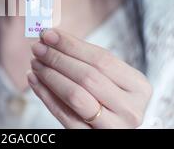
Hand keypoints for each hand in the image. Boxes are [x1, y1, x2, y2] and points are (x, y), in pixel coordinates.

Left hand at [28, 29, 152, 128]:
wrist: (115, 129)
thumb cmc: (112, 99)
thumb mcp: (111, 78)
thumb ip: (86, 59)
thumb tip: (52, 37)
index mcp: (139, 86)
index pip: (101, 59)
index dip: (71, 45)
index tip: (49, 34)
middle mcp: (130, 109)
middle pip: (87, 76)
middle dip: (58, 58)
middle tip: (38, 48)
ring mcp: (112, 127)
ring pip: (75, 96)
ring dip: (50, 76)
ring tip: (35, 63)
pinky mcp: (91, 139)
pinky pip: (64, 115)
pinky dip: (45, 96)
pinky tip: (34, 80)